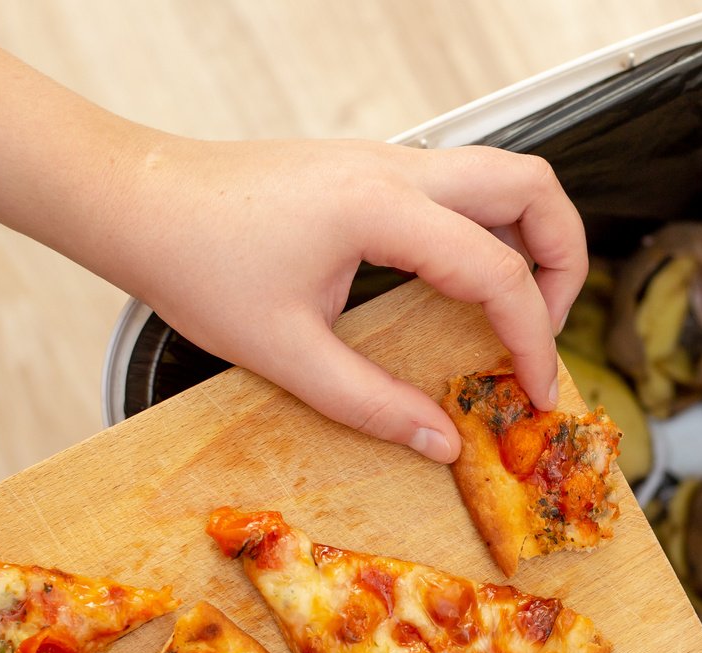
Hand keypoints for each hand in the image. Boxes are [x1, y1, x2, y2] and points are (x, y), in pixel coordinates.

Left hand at [83, 135, 587, 462]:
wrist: (136, 200)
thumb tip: (442, 444)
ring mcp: (385, 158)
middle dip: (565, 258)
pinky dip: (488, 229)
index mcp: (381, 208)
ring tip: (518, 311)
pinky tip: (461, 288)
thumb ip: (372, 404)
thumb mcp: (284, 354)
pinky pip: (460, 185)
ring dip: (531, 236)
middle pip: (532, 185)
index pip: (497, 270)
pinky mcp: (369, 167)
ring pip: (501, 173)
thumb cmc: (195, 265)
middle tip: (547, 332)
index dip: (533, 339)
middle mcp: (396, 168)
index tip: (537, 394)